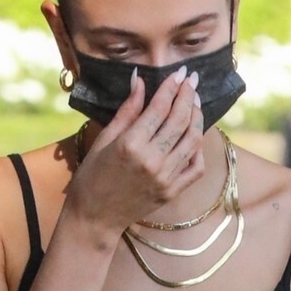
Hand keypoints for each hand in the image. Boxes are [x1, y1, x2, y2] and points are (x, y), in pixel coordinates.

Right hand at [65, 68, 207, 240]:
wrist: (95, 217)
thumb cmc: (92, 176)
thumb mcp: (104, 139)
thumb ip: (127, 111)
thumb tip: (140, 81)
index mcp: (131, 144)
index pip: (160, 108)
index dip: (172, 87)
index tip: (180, 74)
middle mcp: (152, 160)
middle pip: (180, 120)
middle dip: (188, 96)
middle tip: (191, 81)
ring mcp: (165, 178)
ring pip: (192, 140)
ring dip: (197, 117)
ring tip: (195, 102)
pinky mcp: (172, 192)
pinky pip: (196, 167)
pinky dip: (198, 148)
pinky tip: (194, 133)